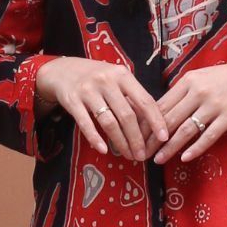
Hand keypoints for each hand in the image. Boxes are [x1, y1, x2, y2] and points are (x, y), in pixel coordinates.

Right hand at [35, 57, 168, 160]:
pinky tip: (103, 150)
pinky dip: (95, 138)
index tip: (164, 137)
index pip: (144, 100)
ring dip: (120, 142)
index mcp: (123, 75)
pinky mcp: (72, 100)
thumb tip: (153, 123)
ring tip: (128, 155)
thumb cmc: (97, 77)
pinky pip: (86, 123)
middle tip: (143, 156)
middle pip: (127, 115)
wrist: (63, 70)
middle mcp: (107, 81)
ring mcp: (88, 90)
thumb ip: (132, 96)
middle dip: (137, 139)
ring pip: (109, 122)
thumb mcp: (117, 79)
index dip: (156, 120)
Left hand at [140, 58, 226, 164]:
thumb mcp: (203, 77)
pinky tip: (185, 158)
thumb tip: (161, 108)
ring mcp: (214, 105)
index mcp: (188, 81)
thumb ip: (184, 91)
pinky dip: (196, 148)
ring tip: (158, 159)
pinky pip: (208, 135)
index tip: (135, 135)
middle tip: (140, 152)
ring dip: (169, 148)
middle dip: (152, 139)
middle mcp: (198, 92)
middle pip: (169, 119)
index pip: (161, 104)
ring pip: (185, 130)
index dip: (146, 122)